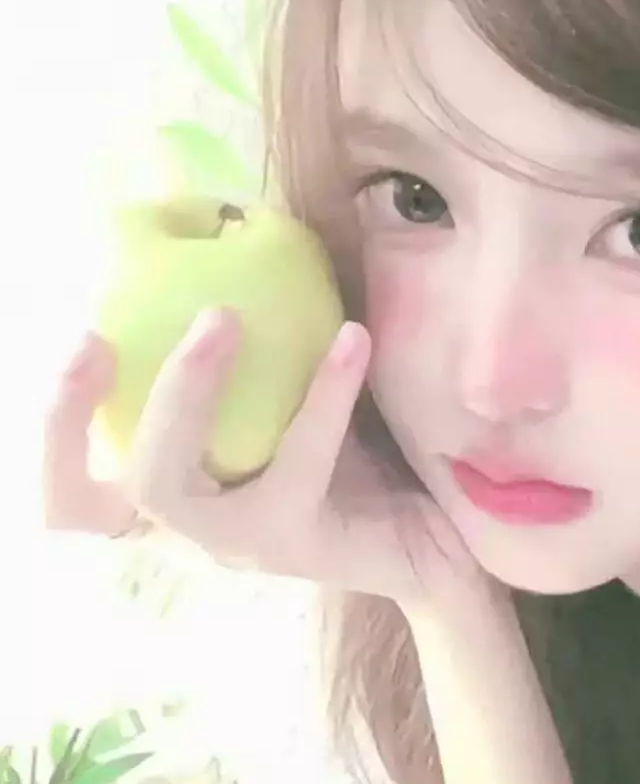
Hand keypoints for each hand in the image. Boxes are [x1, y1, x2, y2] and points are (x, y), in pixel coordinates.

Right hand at [41, 309, 489, 611]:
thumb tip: (230, 238)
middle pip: (83, 500)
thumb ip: (251, 365)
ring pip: (163, 483)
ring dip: (180, 391)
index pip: (73, 494)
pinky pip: (295, 461)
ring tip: (223, 316)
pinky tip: (353, 337)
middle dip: (71, 414)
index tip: (82, 339)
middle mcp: (189, 532)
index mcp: (174, 498)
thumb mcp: (287, 407)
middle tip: (100, 334)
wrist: (439, 532)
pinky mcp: (296, 543)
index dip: (56, 430)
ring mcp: (236, 545)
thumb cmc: (357, 462)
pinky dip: (322, 391)